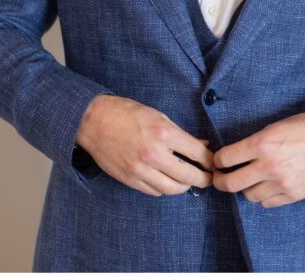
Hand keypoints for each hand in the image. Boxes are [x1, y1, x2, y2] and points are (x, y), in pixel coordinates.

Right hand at [76, 95, 213, 195]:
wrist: (92, 121)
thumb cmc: (124, 113)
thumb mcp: (156, 115)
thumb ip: (179, 133)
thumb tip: (202, 146)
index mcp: (163, 133)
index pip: (199, 154)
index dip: (210, 160)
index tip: (213, 162)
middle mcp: (154, 154)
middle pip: (191, 176)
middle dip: (204, 178)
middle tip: (207, 177)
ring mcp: (141, 169)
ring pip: (174, 189)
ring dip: (184, 186)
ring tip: (186, 179)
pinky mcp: (130, 179)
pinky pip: (155, 191)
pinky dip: (164, 188)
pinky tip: (165, 179)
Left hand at [212, 111, 304, 207]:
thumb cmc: (302, 129)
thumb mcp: (272, 128)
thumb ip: (252, 144)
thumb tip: (232, 156)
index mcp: (261, 145)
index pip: (225, 159)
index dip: (217, 160)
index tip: (217, 161)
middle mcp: (269, 166)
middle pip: (231, 183)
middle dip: (220, 181)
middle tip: (219, 178)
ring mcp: (282, 183)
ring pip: (249, 195)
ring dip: (245, 188)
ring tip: (248, 180)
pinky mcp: (293, 195)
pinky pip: (267, 203)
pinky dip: (262, 196)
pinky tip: (264, 186)